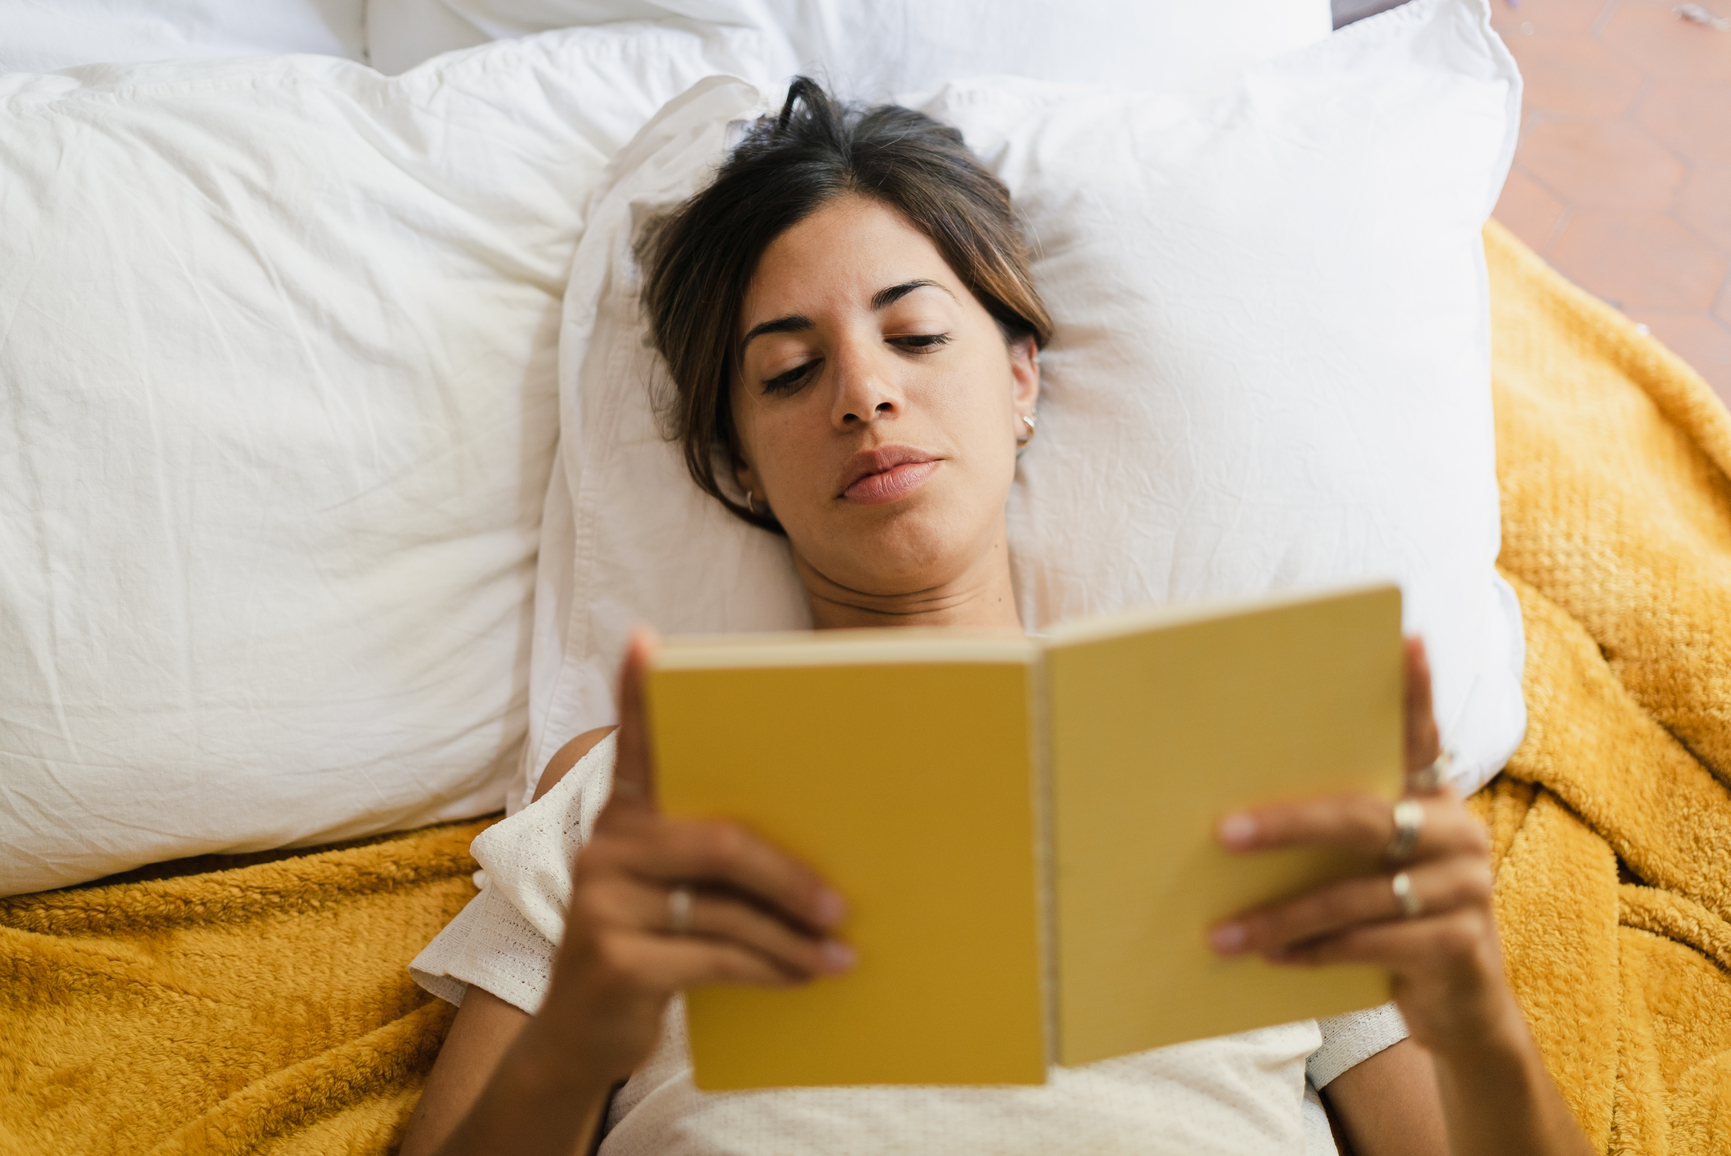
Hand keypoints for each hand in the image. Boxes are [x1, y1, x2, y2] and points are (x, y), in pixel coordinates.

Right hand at [533, 630, 853, 1086]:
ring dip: (792, 936)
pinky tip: (807, 977)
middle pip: (718, 841)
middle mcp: (607, 848)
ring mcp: (603, 903)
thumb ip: (710, 860)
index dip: (634, 694)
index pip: (635, 749)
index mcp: (625, 819)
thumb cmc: (649, 950)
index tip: (645, 640)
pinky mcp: (616, 961)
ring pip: (724, 907)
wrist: (580, 1038)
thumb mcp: (671, 896)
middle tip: (841, 903)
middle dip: (789, 875)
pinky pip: (716, 956)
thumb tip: (818, 853)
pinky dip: (772, 969)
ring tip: (840, 951)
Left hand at [1207, 638, 1508, 1056]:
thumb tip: (1229, 814)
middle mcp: (1458, 833)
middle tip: (1222, 834)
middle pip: (1363, 818)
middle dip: (1286, 826)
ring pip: (1356, 894)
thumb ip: (1338, 831)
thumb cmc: (1393, 919)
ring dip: (1281, 916)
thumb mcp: (1373, 867)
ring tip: (1224, 935)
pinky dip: (1316, 952)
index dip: (1415, 690)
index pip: (1423, 736)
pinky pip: (1373, 944)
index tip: (1405, 638)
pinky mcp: (1462, 946)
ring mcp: (1467, 889)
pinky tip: (1274, 959)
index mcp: (1433, 800)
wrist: (1462, 1008)